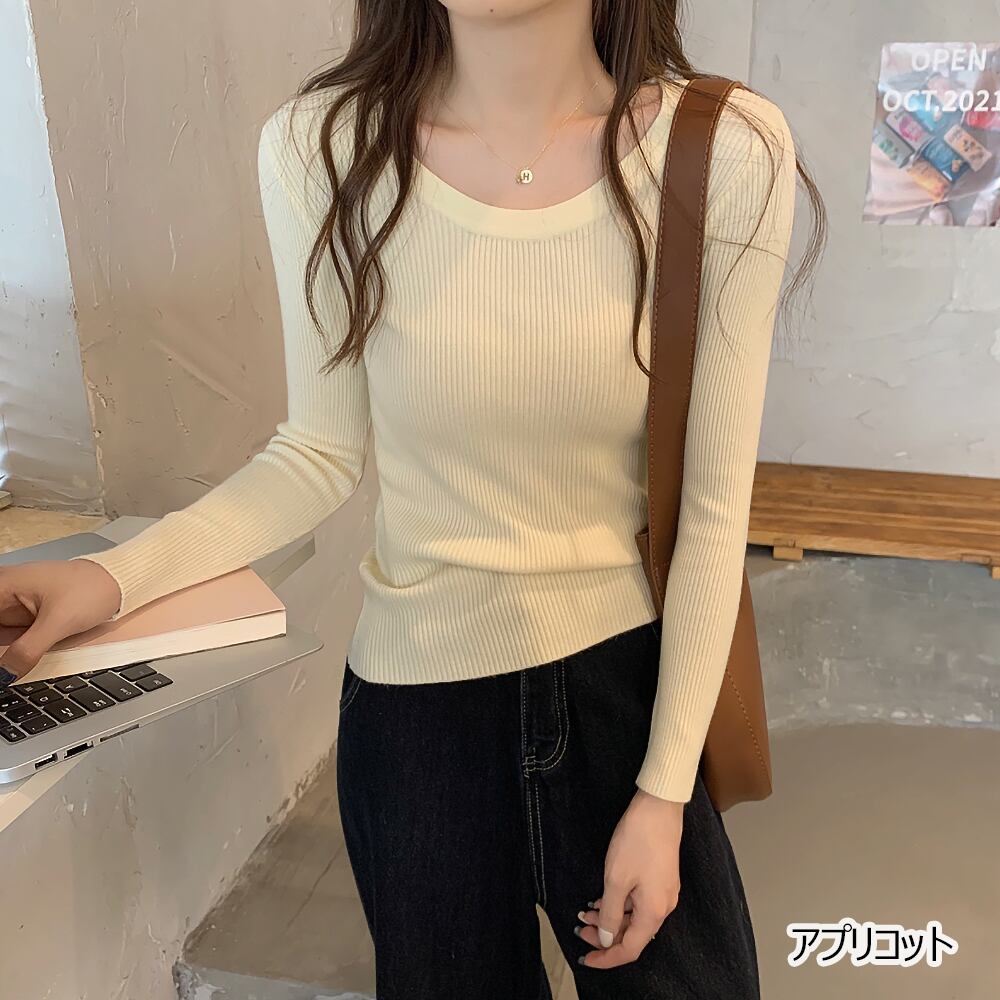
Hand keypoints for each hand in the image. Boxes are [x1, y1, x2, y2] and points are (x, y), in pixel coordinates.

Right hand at [0, 559, 121, 684]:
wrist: (117, 584)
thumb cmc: (92, 587)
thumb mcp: (59, 622)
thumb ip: (28, 650)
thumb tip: (4, 674)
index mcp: (4, 584)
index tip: (1, 653)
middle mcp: (3, 593)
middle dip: (2, 645)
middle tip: (9, 666)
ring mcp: (12, 607)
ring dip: (5, 650)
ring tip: (19, 661)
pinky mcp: (24, 618)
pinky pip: (7, 638)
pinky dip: (9, 652)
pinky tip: (15, 662)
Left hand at [575, 788, 683, 968]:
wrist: (659, 808)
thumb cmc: (637, 841)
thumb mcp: (616, 879)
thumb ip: (610, 913)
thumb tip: (607, 938)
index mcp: (654, 912)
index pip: (629, 949)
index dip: (606, 957)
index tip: (584, 958)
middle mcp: (663, 907)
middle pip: (633, 934)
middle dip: (604, 935)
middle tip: (579, 929)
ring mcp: (664, 892)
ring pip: (634, 917)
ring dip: (609, 918)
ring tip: (584, 912)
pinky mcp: (661, 878)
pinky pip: (639, 902)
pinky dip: (619, 904)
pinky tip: (601, 898)